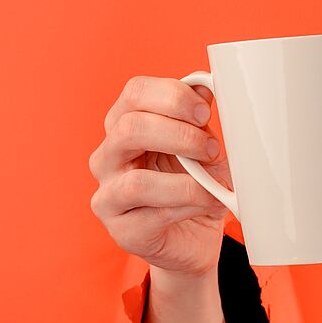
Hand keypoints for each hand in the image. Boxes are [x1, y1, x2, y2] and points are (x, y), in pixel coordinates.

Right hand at [89, 75, 229, 274]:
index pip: (134, 93)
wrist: (197, 238)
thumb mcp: (202, 146)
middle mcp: (108, 158)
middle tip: (212, 149)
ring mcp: (108, 196)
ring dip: (186, 182)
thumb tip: (205, 84)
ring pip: (137, 182)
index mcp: (124, 126)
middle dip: (181, 136)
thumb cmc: (196, 186)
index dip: (172, 96)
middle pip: (130, 129)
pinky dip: (189, 207)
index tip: (205, 112)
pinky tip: (207, 204)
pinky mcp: (123, 231)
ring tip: (213, 185)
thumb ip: (198, 117)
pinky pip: (154, 215)